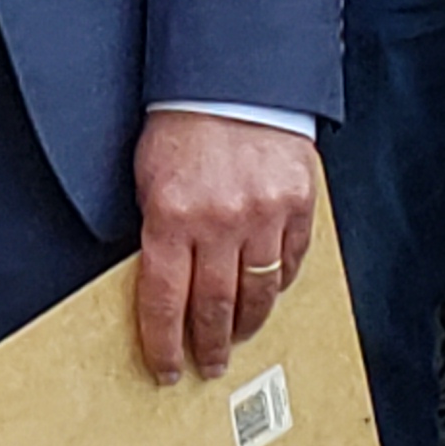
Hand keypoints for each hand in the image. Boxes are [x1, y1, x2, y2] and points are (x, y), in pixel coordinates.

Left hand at [132, 111, 316, 384]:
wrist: (233, 76)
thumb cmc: (183, 122)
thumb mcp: (148, 174)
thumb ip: (156, 228)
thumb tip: (160, 282)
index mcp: (171, 215)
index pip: (163, 301)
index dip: (163, 344)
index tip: (165, 369)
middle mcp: (218, 221)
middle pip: (213, 308)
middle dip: (208, 345)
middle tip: (207, 366)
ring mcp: (262, 214)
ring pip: (257, 294)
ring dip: (245, 325)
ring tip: (237, 339)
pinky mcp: (296, 204)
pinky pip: (290, 262)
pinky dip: (278, 284)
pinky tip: (267, 294)